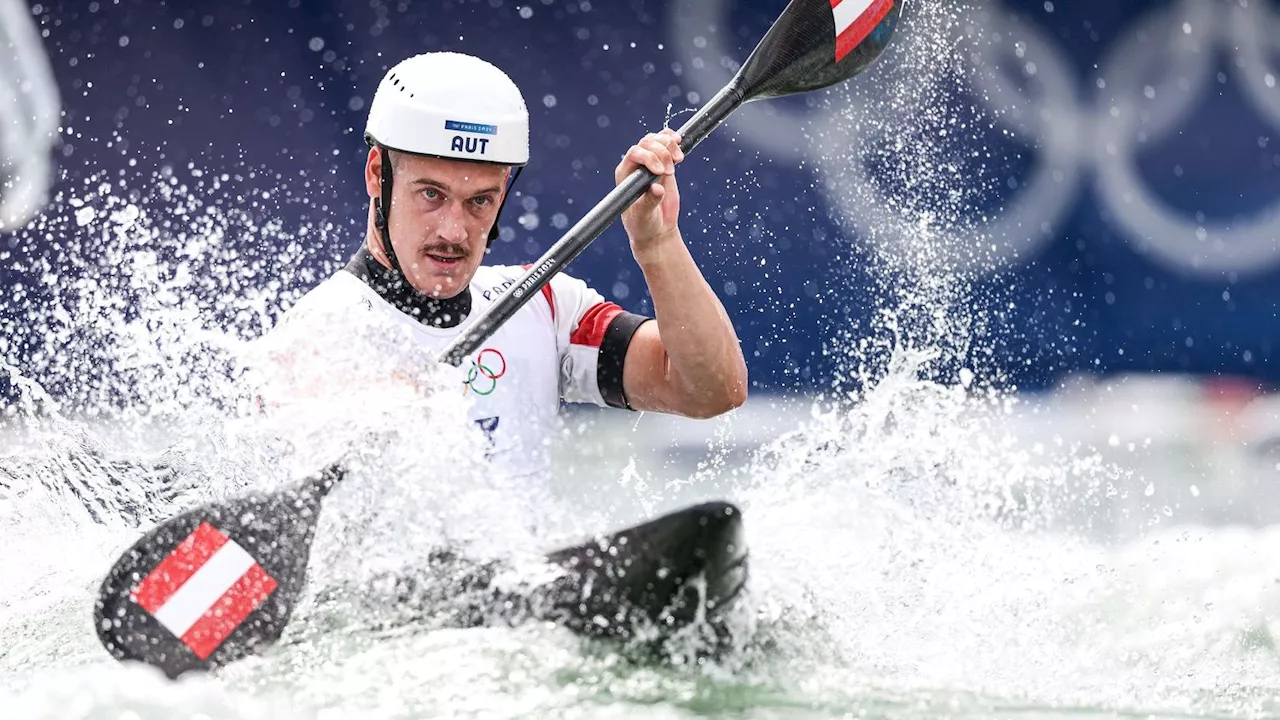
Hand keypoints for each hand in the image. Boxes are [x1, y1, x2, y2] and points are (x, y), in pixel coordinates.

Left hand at [616, 128, 684, 251]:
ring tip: (678, 159)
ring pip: (657, 140)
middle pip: (647, 143)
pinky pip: (666, 143)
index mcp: (625, 174)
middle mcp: (636, 165)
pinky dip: (673, 139)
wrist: (656, 228)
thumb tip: (657, 189)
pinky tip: (679, 142)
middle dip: (661, 153)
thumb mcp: (644, 215)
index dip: (649, 157)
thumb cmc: (643, 224)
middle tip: (670, 172)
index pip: (634, 153)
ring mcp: (650, 162)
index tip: (660, 172)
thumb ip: (649, 201)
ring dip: (669, 144)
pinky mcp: (664, 163)